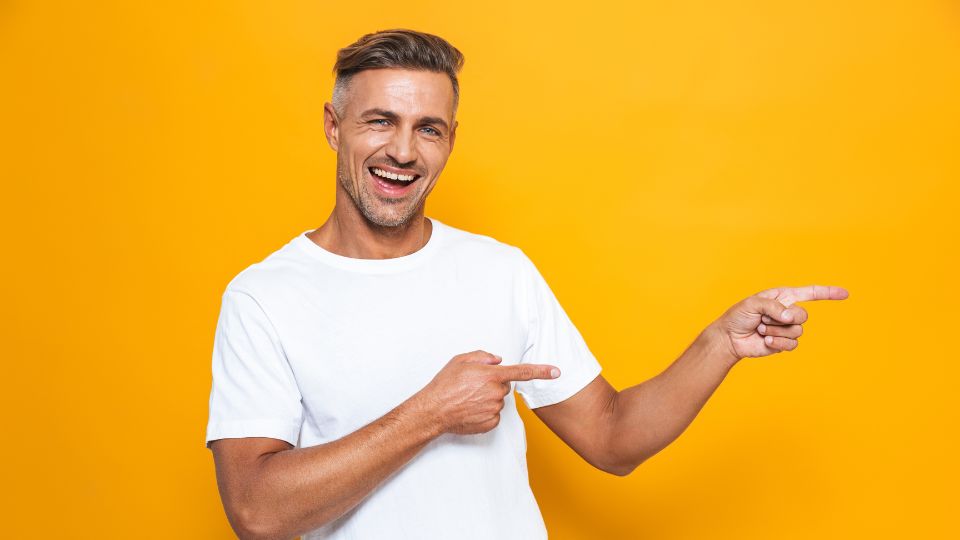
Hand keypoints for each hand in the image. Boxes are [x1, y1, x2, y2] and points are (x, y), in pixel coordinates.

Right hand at [416, 350, 559, 434]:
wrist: (433, 411)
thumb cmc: (444, 384)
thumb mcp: (460, 360)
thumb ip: (482, 356)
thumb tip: (497, 360)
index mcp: (491, 375)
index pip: (522, 372)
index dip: (541, 371)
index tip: (556, 371)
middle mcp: (495, 392)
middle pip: (504, 387)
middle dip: (493, 385)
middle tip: (473, 386)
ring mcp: (494, 409)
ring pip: (498, 401)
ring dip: (488, 399)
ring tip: (468, 399)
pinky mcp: (490, 423)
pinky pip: (494, 415)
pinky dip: (485, 412)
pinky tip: (470, 410)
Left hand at [709, 285, 848, 364]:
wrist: (730, 338)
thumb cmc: (739, 316)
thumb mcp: (753, 304)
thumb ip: (773, 306)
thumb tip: (791, 317)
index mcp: (783, 297)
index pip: (810, 293)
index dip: (828, 293)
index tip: (845, 294)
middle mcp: (788, 312)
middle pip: (803, 316)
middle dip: (784, 319)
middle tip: (764, 319)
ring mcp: (787, 328)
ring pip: (797, 331)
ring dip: (775, 331)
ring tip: (761, 329)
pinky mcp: (784, 343)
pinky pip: (792, 344)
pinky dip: (777, 342)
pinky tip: (765, 340)